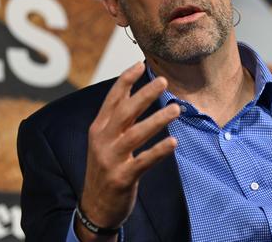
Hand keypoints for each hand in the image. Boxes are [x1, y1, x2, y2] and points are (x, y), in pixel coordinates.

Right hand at [76, 62, 179, 240]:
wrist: (95, 207)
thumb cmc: (106, 168)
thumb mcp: (104, 141)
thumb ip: (117, 120)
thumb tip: (136, 95)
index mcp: (99, 128)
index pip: (112, 99)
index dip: (125, 80)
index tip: (140, 64)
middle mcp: (103, 140)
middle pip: (125, 112)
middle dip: (144, 94)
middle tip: (164, 81)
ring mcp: (111, 160)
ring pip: (135, 134)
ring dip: (157, 120)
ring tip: (176, 108)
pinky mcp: (122, 178)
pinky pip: (143, 161)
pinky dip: (158, 151)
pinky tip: (173, 141)